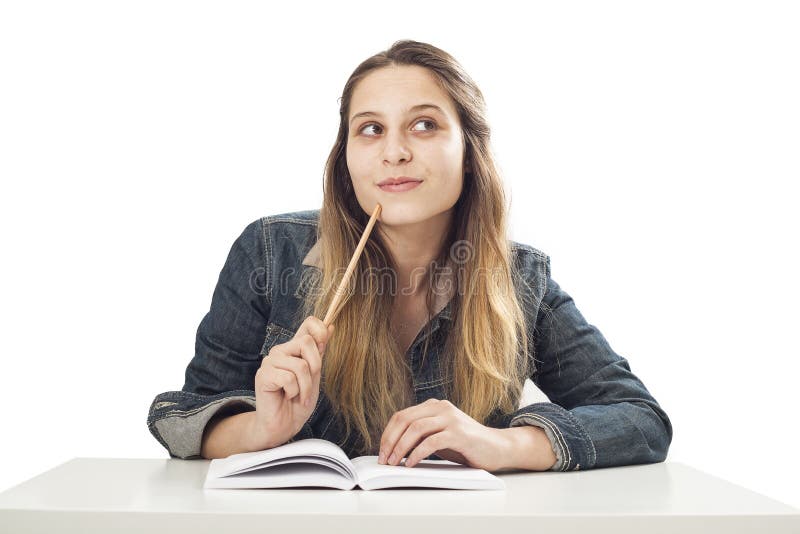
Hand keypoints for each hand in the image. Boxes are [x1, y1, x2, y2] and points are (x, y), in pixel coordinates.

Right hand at [249, 316, 334, 450]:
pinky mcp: (263, 375)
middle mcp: (281, 351)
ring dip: (305, 387)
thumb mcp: (315, 375)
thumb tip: (330, 326)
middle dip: (315, 367)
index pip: (309, 323)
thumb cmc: (299, 402)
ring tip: (298, 396)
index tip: (324, 344)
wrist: (284, 425)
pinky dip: (294, 392)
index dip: (320, 329)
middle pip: (306, 342)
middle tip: (309, 385)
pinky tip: (287, 397)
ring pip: (300, 365)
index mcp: (295, 348)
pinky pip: (288, 378)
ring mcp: (270, 361)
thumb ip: (319, 352)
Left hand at [378, 398, 508, 471]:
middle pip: (405, 420)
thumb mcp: (439, 436)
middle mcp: (441, 407)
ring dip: (400, 448)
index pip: (401, 416)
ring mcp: (450, 418)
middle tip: (384, 460)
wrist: (497, 448)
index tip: (381, 451)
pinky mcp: (459, 433)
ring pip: (416, 429)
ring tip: (394, 463)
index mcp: (434, 405)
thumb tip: (393, 449)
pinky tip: (411, 464)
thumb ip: (420, 436)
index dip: (387, 434)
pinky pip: (431, 442)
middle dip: (390, 441)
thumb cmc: (465, 445)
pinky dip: (417, 454)